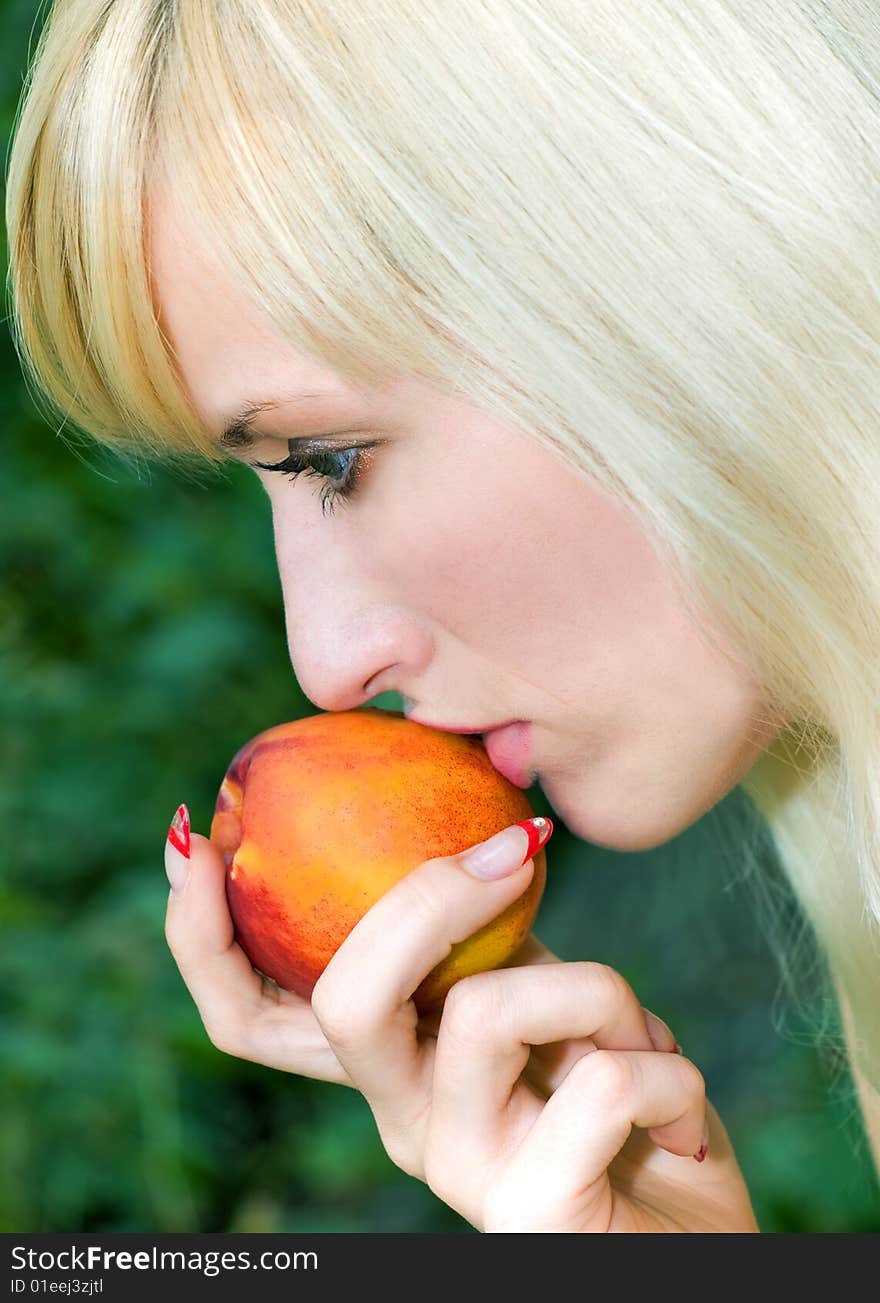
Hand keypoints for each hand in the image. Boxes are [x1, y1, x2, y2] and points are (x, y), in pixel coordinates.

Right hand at [164, 821, 758, 1231]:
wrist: (695, 1243)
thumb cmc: (624, 1112)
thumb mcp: (548, 1003)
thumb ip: (497, 943)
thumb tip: (489, 823)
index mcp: (389, 1067)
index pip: (249, 1015)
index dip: (201, 932)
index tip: (193, 836)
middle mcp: (400, 1120)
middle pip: (342, 997)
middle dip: (420, 901)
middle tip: (511, 851)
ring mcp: (458, 1170)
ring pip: (486, 1009)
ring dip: (597, 986)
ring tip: (640, 1033)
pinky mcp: (533, 1212)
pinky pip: (601, 1081)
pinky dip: (667, 1068)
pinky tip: (681, 1114)